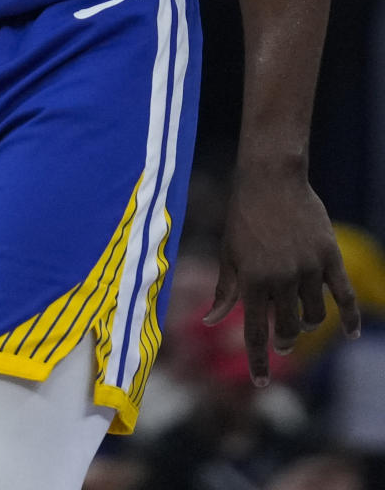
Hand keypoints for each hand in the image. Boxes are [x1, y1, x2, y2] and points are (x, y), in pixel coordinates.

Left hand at [204, 167, 359, 385]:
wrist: (271, 178)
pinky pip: (345, 295)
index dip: (258, 361)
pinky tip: (352, 333)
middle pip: (289, 328)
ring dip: (308, 327)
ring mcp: (308, 268)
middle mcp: (281, 279)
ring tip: (302, 326)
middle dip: (284, 343)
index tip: (260, 383)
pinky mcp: (329, 256)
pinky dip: (349, 317)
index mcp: (252, 280)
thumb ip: (224, 290)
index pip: (254, 332)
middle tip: (283, 345)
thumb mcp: (228, 252)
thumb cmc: (243, 215)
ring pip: (315, 316)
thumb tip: (210, 322)